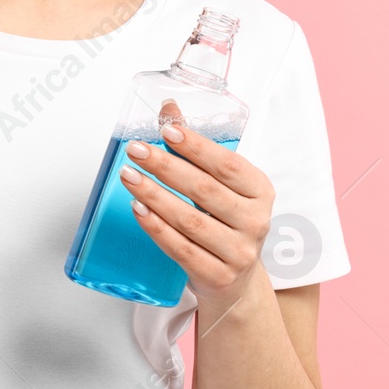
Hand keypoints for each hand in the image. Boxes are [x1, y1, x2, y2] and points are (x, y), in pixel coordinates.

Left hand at [119, 99, 274, 308]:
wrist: (236, 280)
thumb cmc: (224, 222)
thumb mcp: (219, 185)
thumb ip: (195, 148)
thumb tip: (170, 108)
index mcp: (259, 191)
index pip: (228, 165)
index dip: (197, 147)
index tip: (167, 130)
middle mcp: (255, 221)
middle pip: (205, 190)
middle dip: (166, 167)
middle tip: (136, 150)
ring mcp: (238, 252)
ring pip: (190, 221)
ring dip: (154, 196)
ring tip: (128, 176)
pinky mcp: (217, 276)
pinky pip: (181, 249)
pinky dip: (157, 228)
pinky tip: (138, 209)